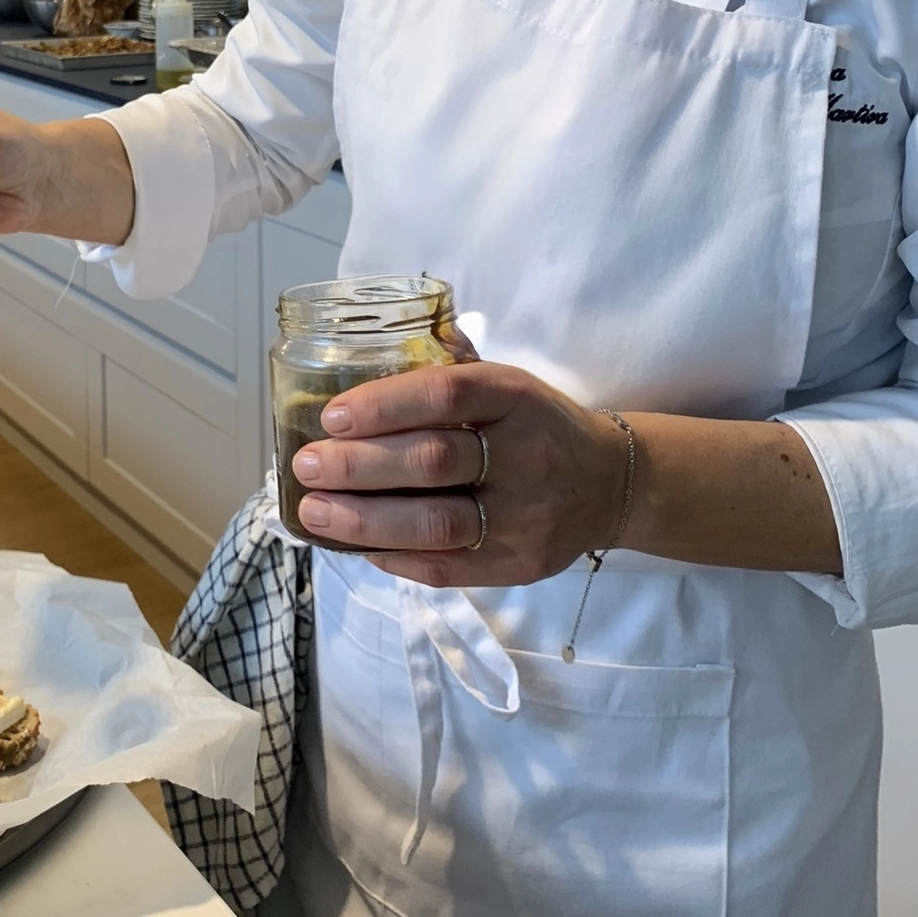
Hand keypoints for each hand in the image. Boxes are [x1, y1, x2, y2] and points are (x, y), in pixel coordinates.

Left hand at [292, 362, 630, 588]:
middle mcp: (526, 456)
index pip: (446, 394)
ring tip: (314, 511)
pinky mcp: (519, 565)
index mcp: (518, 398)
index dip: (384, 404)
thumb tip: (370, 348)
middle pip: (432, 462)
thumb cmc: (537, 426)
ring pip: (435, 523)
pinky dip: (392, 557)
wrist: (611, 484)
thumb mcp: (509, 383)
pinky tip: (355, 545)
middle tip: (306, 465)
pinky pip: (446, 568)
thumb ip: (450, 369)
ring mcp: (524, 517)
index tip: (332, 415)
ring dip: (363, 520)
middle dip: (358, 466)